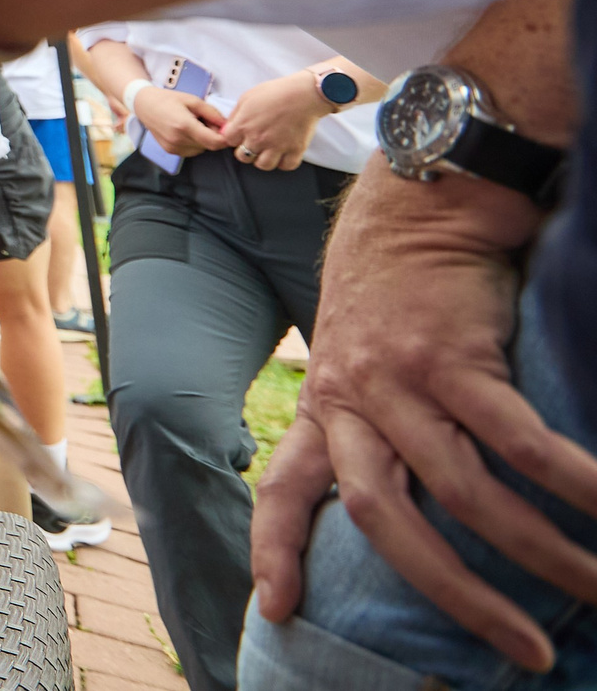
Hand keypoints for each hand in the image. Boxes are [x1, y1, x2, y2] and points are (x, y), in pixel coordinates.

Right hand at [129, 85, 226, 156]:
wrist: (145, 105)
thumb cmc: (168, 99)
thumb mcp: (193, 100)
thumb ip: (212, 113)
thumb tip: (227, 125)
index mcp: (184, 125)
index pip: (214, 142)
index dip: (224, 138)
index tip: (225, 129)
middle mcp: (178, 140)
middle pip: (209, 146)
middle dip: (213, 136)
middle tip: (206, 121)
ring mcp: (173, 147)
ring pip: (201, 150)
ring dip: (203, 140)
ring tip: (194, 125)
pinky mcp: (170, 151)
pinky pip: (191, 151)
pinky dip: (194, 143)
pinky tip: (186, 131)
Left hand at [220, 70, 328, 171]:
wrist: (304, 94)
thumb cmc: (275, 92)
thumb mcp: (247, 97)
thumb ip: (235, 115)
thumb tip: (227, 128)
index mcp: (243, 125)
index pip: (228, 141)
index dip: (234, 137)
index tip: (241, 134)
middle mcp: (258, 139)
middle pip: (243, 157)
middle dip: (246, 151)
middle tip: (255, 142)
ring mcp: (277, 146)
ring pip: (263, 165)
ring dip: (264, 159)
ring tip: (269, 149)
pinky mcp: (295, 150)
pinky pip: (286, 166)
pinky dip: (284, 162)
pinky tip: (284, 152)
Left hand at [252, 170, 596, 673]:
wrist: (422, 198)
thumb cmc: (404, 286)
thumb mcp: (364, 354)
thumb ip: (380, 421)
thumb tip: (426, 500)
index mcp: (327, 404)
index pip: (286, 487)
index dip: (277, 549)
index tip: (280, 610)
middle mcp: (352, 398)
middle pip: (386, 519)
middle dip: (453, 594)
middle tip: (522, 650)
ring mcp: (399, 377)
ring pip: (464, 492)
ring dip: (538, 552)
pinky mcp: (453, 354)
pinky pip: (519, 441)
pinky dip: (569, 483)